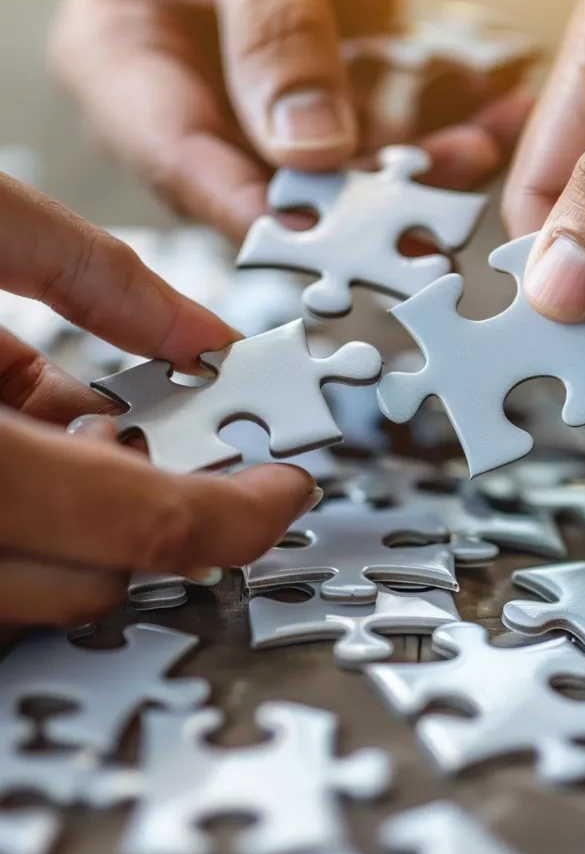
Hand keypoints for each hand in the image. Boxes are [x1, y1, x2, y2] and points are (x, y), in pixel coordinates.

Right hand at [0, 172, 316, 625]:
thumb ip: (87, 274)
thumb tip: (202, 335)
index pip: (138, 524)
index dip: (235, 516)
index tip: (287, 487)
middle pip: (87, 579)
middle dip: (157, 520)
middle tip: (196, 444)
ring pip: (37, 577)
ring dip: (90, 513)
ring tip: (100, 422)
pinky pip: (2, 533)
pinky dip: (44, 487)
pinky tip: (49, 422)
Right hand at [50, 0, 527, 239]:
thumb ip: (276, 31)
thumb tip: (310, 150)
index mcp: (126, 61)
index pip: (184, 167)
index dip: (257, 214)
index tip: (332, 242)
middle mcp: (191, 98)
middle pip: (264, 186)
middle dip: (353, 206)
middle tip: (430, 213)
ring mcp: (260, 103)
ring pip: (335, 174)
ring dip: (409, 173)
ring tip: (477, 151)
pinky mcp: (325, 95)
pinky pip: (379, 134)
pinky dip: (434, 130)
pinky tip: (489, 118)